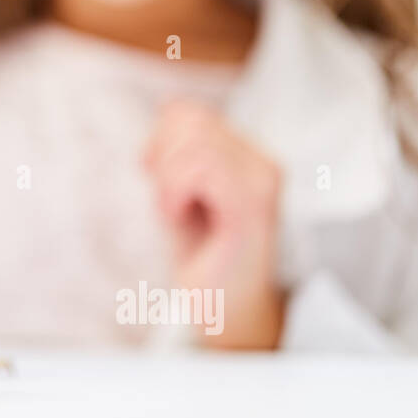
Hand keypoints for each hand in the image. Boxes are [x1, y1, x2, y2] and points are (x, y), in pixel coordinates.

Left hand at [143, 101, 286, 349]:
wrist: (224, 307)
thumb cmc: (203, 252)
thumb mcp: (182, 190)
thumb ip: (179, 150)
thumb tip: (167, 110)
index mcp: (247, 154)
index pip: (188, 113)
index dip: (158, 141)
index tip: (154, 177)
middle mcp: (262, 162)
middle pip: (188, 123)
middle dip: (162, 161)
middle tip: (170, 202)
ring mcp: (262, 181)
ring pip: (193, 145)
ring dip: (168, 183)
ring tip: (179, 213)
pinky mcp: (253, 205)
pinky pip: (201, 171)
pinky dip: (175, 194)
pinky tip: (182, 218)